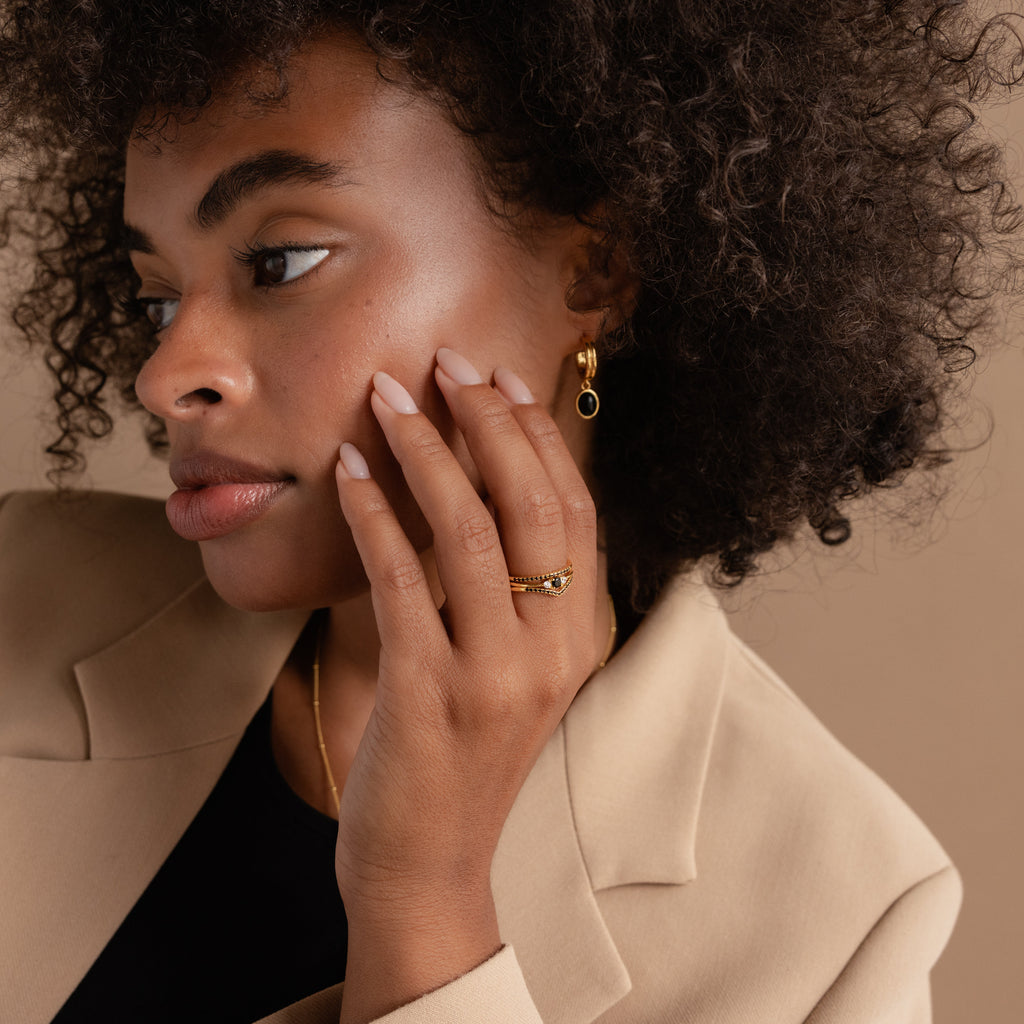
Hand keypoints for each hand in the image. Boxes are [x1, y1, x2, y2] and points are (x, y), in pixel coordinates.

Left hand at [331, 347, 598, 1020]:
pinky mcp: (430, 692)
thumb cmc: (463, 756)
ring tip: (388, 396)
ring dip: (425, 452)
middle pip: (534, 506)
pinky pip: (402, 580)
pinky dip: (373, 514)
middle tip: (448, 362)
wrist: (431, 863)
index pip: (576, 512)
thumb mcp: (512, 669)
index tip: (502, 381)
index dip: (539, 438)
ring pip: (471, 532)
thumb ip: (515, 592)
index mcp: (580, 636)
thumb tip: (483, 491)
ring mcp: (495, 674)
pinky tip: (346, 470)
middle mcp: (552, 649)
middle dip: (489, 423)